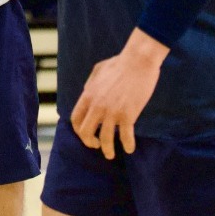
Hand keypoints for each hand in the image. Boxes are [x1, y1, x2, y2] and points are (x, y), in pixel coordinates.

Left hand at [70, 29, 167, 158]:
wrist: (138, 60)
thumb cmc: (120, 62)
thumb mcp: (98, 70)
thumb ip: (90, 84)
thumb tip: (87, 93)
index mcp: (88, 95)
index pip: (75, 119)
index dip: (78, 130)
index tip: (86, 134)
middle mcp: (97, 106)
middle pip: (85, 132)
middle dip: (89, 142)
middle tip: (96, 145)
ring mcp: (112, 112)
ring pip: (105, 139)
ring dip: (107, 150)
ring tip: (110, 155)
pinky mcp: (128, 114)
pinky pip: (125, 136)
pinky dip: (127, 145)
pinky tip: (130, 149)